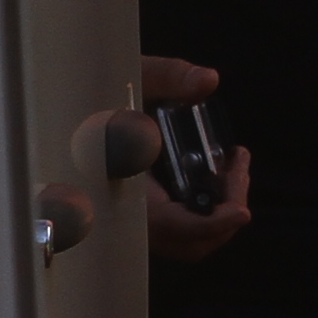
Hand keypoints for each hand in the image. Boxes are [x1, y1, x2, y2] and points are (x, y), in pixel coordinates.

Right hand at [96, 56, 250, 266]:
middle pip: (187, 242)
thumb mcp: (135, 75)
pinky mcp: (144, 213)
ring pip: (187, 241)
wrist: (76, 102)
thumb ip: (170, 76)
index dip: (208, 224)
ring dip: (220, 210)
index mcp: (120, 184)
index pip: (169, 223)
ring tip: (233, 166)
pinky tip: (219, 170)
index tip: (241, 211)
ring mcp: (136, 217)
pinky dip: (208, 208)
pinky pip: (180, 229)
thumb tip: (207, 81)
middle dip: (225, 214)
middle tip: (237, 169)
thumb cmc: (102, 90)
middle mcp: (127, 211)